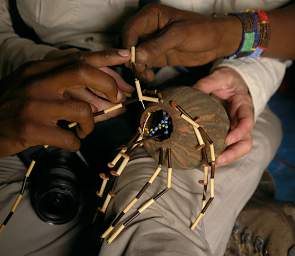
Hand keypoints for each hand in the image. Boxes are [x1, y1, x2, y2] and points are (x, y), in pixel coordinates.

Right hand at [0, 49, 130, 155]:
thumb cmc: (15, 106)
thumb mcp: (36, 86)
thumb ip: (65, 84)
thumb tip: (105, 93)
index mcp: (40, 69)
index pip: (78, 57)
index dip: (105, 56)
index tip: (126, 56)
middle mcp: (37, 82)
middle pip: (83, 73)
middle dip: (108, 85)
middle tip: (115, 99)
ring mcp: (34, 105)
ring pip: (82, 109)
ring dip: (90, 124)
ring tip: (84, 130)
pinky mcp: (31, 128)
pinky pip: (68, 137)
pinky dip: (76, 142)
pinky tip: (70, 142)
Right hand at [122, 4, 240, 80]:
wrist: (217, 43)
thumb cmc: (201, 31)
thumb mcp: (179, 36)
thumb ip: (157, 45)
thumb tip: (136, 56)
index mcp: (151, 16)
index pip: (130, 30)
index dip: (128, 46)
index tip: (132, 61)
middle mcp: (148, 29)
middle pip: (129, 44)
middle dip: (131, 59)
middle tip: (139, 70)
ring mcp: (152, 43)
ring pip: (135, 56)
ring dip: (137, 68)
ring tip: (146, 76)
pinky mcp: (157, 56)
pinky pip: (144, 64)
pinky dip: (143, 72)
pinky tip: (149, 77)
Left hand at [194, 68, 253, 165]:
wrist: (227, 84)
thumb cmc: (225, 80)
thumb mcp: (218, 77)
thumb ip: (207, 83)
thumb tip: (192, 92)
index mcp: (243, 106)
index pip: (247, 121)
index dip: (240, 131)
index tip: (228, 139)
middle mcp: (241, 122)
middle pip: (245, 143)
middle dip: (233, 154)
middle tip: (217, 160)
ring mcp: (233, 130)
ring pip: (235, 149)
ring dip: (224, 158)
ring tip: (208, 164)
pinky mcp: (224, 133)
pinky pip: (223, 147)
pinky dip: (215, 154)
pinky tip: (201, 159)